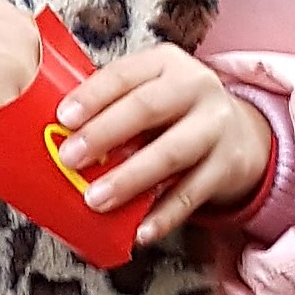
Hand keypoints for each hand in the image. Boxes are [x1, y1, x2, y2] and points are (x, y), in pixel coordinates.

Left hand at [50, 37, 274, 242]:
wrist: (241, 132)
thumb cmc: (173, 113)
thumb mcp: (149, 91)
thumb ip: (112, 106)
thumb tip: (53, 135)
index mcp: (166, 63)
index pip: (124, 74)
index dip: (92, 96)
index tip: (63, 119)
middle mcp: (196, 87)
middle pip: (147, 108)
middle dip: (104, 133)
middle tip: (70, 158)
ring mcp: (216, 126)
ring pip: (171, 153)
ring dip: (129, 178)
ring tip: (96, 200)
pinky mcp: (228, 164)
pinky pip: (192, 194)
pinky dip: (163, 215)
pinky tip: (139, 231)